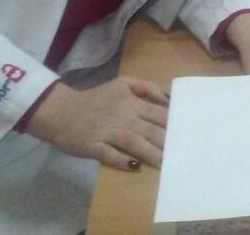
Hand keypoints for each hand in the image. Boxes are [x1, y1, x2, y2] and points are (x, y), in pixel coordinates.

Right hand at [25, 77, 168, 170]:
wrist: (61, 111)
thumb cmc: (96, 99)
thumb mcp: (122, 83)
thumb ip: (147, 87)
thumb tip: (169, 98)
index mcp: (131, 100)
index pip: (158, 112)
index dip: (173, 123)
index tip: (188, 132)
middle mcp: (122, 116)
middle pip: (148, 129)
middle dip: (166, 141)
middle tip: (182, 152)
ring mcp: (106, 132)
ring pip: (133, 142)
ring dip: (150, 153)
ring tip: (165, 163)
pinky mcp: (92, 146)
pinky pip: (109, 154)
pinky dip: (122, 160)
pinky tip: (135, 167)